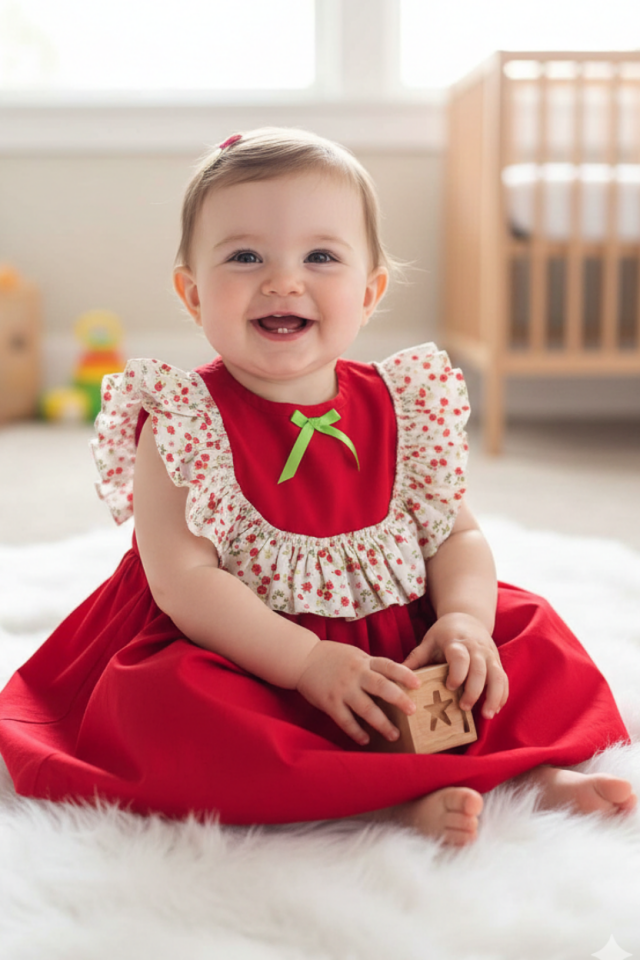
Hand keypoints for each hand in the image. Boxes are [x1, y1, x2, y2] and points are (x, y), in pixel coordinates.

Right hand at [296, 641, 421, 745]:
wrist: (303, 658)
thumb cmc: (333, 657)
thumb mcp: (356, 656)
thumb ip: (373, 667)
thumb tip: (396, 680)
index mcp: (364, 661)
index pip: (388, 666)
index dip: (404, 674)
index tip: (418, 684)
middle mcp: (356, 675)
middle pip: (381, 687)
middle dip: (398, 699)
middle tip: (413, 711)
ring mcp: (343, 689)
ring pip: (366, 708)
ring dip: (382, 723)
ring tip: (394, 735)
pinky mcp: (330, 703)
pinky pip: (346, 721)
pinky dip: (356, 732)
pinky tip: (366, 739)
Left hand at [403, 613, 508, 718]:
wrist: (467, 617)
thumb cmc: (444, 633)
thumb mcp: (429, 640)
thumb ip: (416, 658)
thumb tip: (397, 677)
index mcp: (456, 642)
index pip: (460, 657)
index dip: (457, 672)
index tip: (450, 686)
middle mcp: (476, 648)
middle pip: (480, 670)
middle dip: (473, 690)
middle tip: (463, 707)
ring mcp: (489, 655)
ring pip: (497, 676)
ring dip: (493, 696)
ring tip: (487, 715)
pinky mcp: (497, 662)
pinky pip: (504, 680)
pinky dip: (502, 695)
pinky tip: (495, 709)